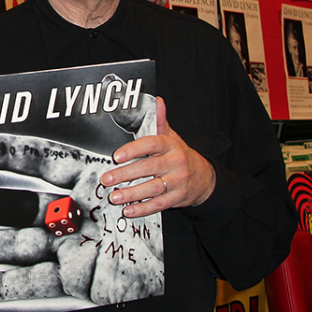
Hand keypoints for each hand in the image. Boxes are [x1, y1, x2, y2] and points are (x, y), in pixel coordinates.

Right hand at [0, 77, 164, 309]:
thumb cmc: (161, 211)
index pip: (43, 162)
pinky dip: (4, 284)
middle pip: (18, 207)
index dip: (9, 154)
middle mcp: (72, 213)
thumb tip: (152, 94)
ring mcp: (69, 247)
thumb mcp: (159, 169)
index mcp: (88, 182)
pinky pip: (34, 284)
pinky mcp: (74, 281)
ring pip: (17, 246)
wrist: (179, 264)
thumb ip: (147, 132)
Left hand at [100, 98, 216, 217]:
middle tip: (107, 179)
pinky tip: (129, 210)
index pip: (151, 145)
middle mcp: (175, 163)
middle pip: (148, 169)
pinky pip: (159, 205)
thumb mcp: (171, 136)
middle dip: (125, 174)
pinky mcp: (177, 198)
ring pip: (152, 189)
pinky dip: (143, 208)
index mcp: (170, 145)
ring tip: (114, 197)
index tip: (117, 155)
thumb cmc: (179, 154)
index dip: (134, 150)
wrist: (204, 177)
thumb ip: (159, 121)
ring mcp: (177, 182)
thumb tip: (157, 101)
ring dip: (132, 194)